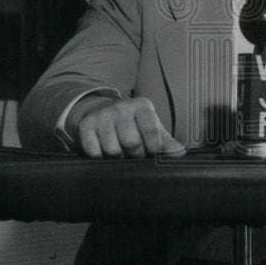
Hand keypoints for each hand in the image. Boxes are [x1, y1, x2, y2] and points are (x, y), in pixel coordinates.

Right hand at [67, 95, 185, 157]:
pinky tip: (104, 151)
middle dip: (135, 155)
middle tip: (134, 153)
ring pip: (112, 150)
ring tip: (120, 151)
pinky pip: (94, 152)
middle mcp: (121, 107)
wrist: (102, 112)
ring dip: (117, 157)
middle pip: (132, 143)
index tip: (151, 152)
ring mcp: (102, 115)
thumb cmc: (133, 124)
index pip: (152, 131)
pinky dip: (100, 157)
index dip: (153, 148)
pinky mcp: (85, 125)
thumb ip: (166, 142)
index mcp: (142, 106)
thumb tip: (180, 153)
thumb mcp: (151, 128)